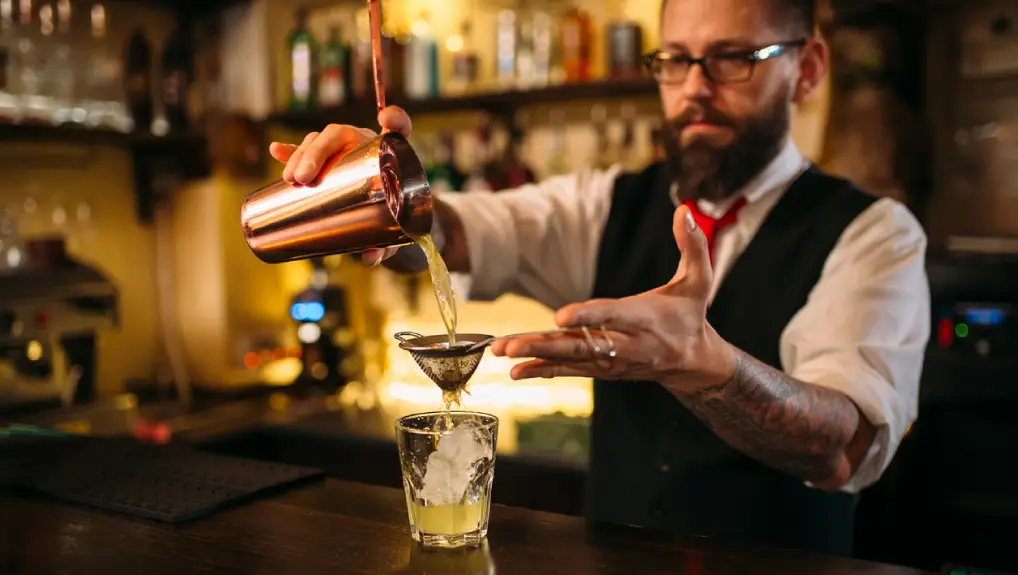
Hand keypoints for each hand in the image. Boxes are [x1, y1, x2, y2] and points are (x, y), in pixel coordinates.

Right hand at [267, 106, 413, 266]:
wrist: (382, 216)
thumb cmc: (392, 220)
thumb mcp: (390, 232)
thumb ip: (385, 245)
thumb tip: (369, 258)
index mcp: (390, 154)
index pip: (399, 128)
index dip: (396, 119)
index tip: (385, 120)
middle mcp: (365, 145)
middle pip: (340, 135)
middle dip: (319, 151)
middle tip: (305, 177)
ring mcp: (342, 151)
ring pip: (319, 141)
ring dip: (302, 154)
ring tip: (292, 178)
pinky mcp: (323, 163)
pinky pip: (305, 153)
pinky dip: (290, 152)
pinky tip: (276, 150)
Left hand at [490, 205, 736, 391]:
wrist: (692, 362)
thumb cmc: (690, 314)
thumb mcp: (699, 281)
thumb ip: (693, 245)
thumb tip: (686, 209)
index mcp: (646, 318)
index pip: (614, 315)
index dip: (589, 315)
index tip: (560, 316)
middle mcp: (626, 344)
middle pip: (582, 344)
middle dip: (545, 345)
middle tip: (510, 345)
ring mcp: (612, 361)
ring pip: (570, 359)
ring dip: (535, 356)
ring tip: (503, 353)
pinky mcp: (603, 370)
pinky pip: (570, 371)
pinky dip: (542, 369)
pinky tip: (516, 371)